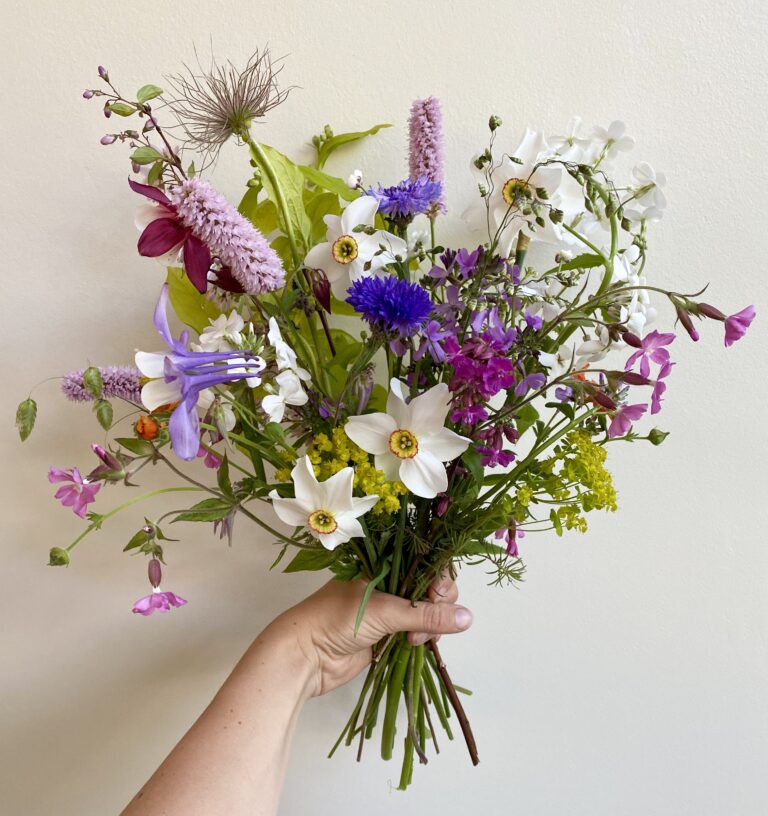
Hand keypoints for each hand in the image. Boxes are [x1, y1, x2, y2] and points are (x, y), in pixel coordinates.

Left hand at [269, 575, 473, 697]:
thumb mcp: (384, 611)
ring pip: (426, 613)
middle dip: (437, 607)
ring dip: (429, 627)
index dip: (440, 580)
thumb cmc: (334, 620)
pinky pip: (417, 632)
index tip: (439, 598)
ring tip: (413, 640)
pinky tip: (414, 646)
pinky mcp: (387, 634)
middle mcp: (389, 583)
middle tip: (424, 625)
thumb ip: (426, 614)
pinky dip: (422, 639)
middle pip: (431, 589)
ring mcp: (389, 609)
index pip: (426, 564)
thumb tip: (468, 618)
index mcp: (384, 564)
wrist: (304, 656)